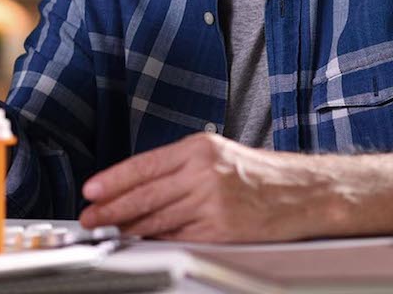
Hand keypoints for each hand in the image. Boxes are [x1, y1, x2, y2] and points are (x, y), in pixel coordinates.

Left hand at [78, 133, 342, 242]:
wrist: (302, 192)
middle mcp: (203, 173)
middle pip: (145, 194)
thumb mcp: (217, 154)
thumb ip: (179, 166)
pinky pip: (179, 237)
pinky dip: (158, 240)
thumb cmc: (260, 174)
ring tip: (109, 231)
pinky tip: (142, 242)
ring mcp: (212, 203)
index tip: (91, 190)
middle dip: (112, 208)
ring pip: (158, 219)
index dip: (113, 180)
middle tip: (90, 216)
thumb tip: (139, 185)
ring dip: (129, 227)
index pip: (144, 165)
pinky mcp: (221, 230)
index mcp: (198, 149)